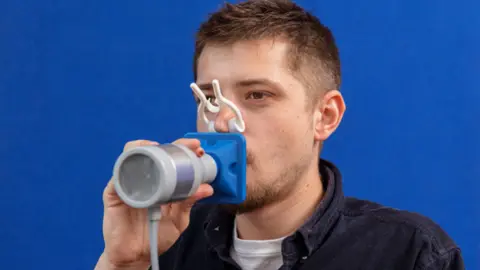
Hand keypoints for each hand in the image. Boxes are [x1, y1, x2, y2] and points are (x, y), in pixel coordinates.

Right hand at [96, 139, 213, 269]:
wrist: (137, 256)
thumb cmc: (156, 235)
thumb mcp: (179, 219)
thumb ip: (189, 202)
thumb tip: (207, 188)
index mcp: (161, 181)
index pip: (170, 158)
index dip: (183, 149)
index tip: (197, 148)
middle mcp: (144, 178)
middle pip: (152, 151)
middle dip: (170, 145)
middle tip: (187, 147)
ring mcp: (128, 184)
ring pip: (130, 156)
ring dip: (144, 147)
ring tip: (158, 148)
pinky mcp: (113, 194)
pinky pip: (117, 178)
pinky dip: (125, 170)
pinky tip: (137, 169)